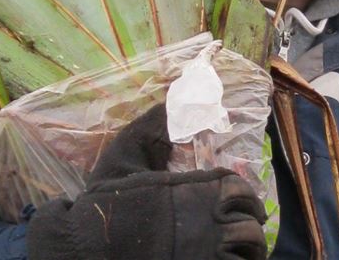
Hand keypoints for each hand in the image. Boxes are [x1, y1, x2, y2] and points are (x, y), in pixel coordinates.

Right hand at [26, 103, 265, 259]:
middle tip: (243, 228)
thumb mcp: (127, 152)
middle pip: (250, 225)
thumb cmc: (107, 200)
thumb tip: (180, 94)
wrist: (87, 247)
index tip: (239, 201)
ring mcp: (206, 255)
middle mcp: (207, 222)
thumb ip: (156, 124)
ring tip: (239, 250)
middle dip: (249, 225)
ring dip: (249, 250)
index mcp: (194, 189)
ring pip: (249, 252)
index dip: (242, 195)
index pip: (238, 188)